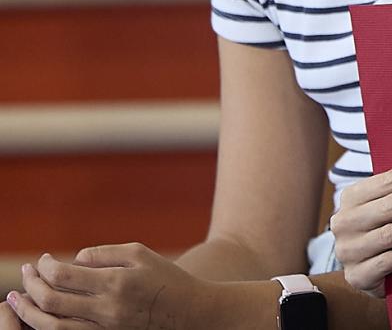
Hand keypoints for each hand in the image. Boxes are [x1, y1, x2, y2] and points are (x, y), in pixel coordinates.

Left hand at [5, 245, 208, 328]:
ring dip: (29, 311)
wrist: (189, 312)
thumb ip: (104, 253)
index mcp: (115, 282)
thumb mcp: (140, 253)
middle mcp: (106, 309)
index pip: (63, 276)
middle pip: (51, 302)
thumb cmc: (165, 277)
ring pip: (52, 326)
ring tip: (19, 299)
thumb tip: (73, 260)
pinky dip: (47, 326)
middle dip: (31, 286)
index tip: (42, 259)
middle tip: (24, 274)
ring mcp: (104, 329)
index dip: (45, 266)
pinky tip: (40, 315)